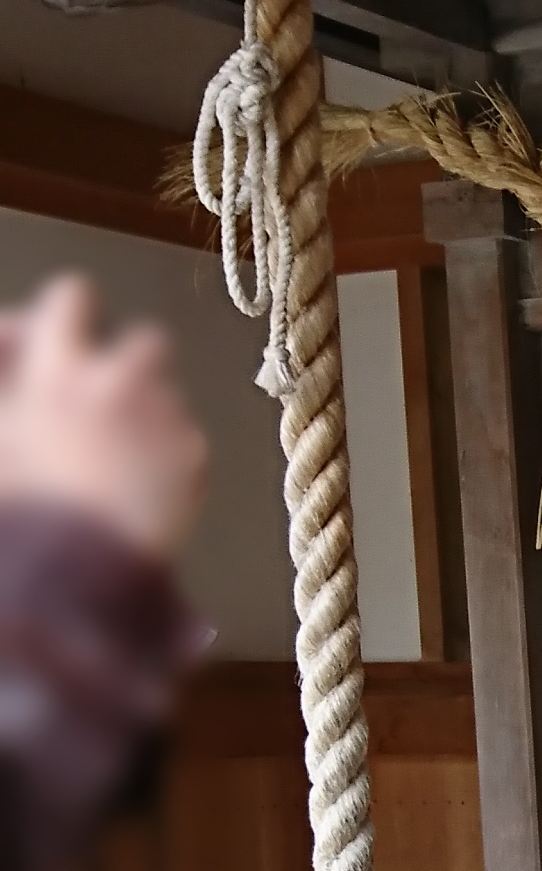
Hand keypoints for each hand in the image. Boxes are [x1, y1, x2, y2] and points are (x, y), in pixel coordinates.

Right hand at [0, 276, 205, 562]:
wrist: (73, 574)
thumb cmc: (24, 507)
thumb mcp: (1, 428)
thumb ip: (8, 370)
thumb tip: (13, 329)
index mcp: (56, 370)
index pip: (73, 297)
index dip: (73, 315)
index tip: (70, 338)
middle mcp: (116, 382)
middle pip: (146, 341)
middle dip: (135, 365)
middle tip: (114, 402)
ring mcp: (162, 418)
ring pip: (171, 394)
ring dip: (154, 412)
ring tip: (128, 457)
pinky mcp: (194, 457)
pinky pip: (188, 439)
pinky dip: (173, 457)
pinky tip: (148, 491)